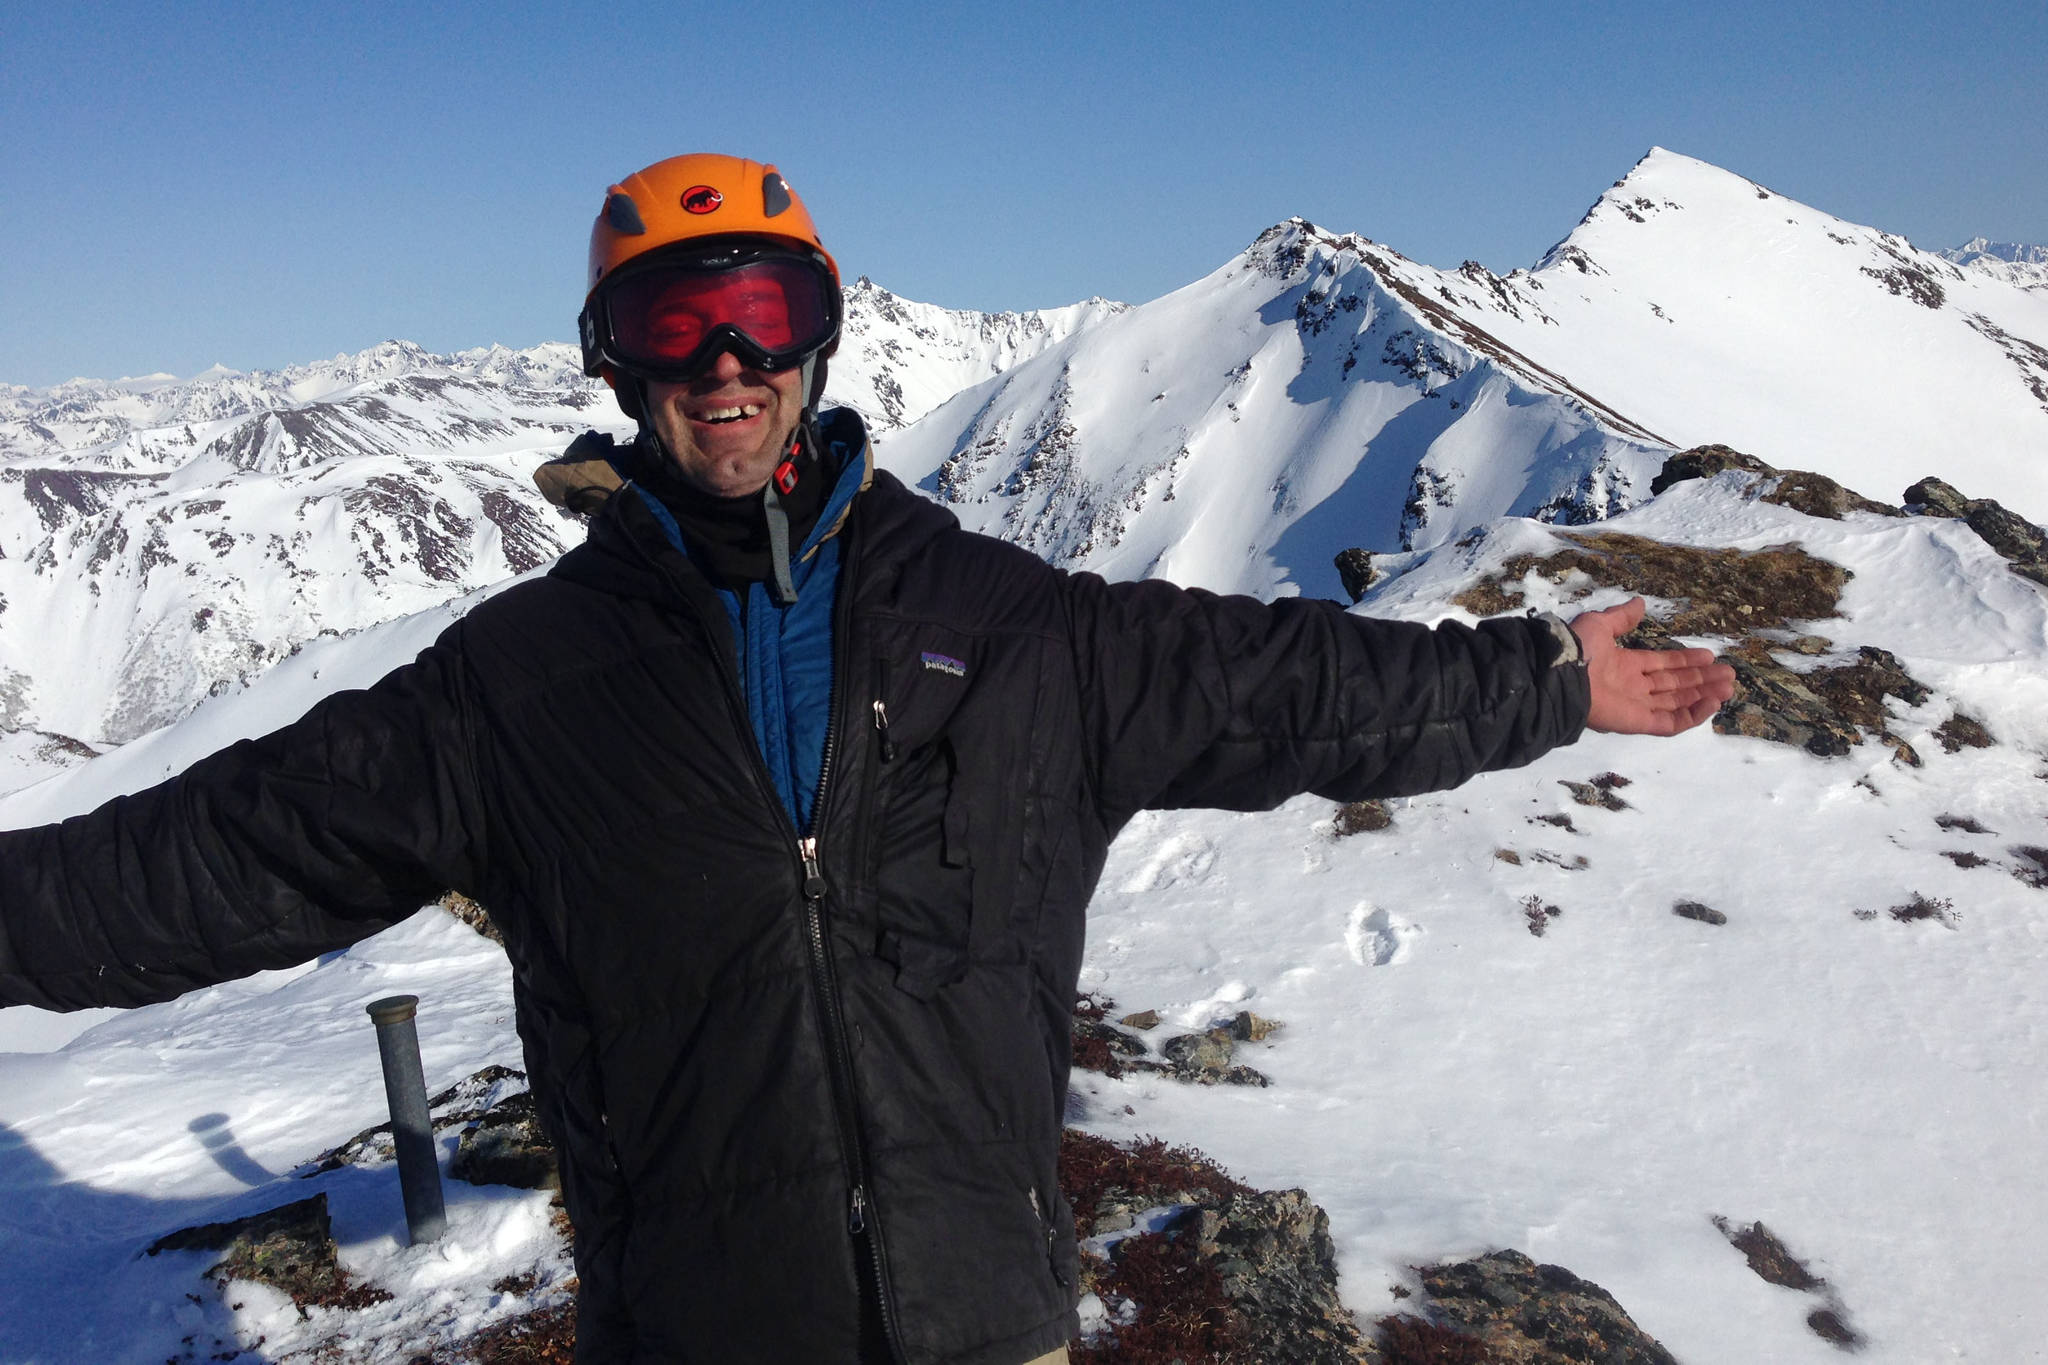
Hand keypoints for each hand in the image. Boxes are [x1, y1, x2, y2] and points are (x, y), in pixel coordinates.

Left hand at [1569, 597, 1735, 735]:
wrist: (1561, 674)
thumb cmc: (1579, 648)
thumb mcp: (1600, 624)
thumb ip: (1622, 617)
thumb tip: (1640, 602)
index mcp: (1624, 665)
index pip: (1662, 664)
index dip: (1686, 660)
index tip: (1710, 656)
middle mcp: (1633, 686)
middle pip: (1675, 685)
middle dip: (1702, 679)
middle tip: (1729, 674)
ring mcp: (1637, 706)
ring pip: (1677, 703)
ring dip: (1704, 695)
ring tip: (1728, 687)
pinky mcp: (1639, 723)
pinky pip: (1670, 722)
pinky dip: (1693, 715)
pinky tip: (1712, 702)